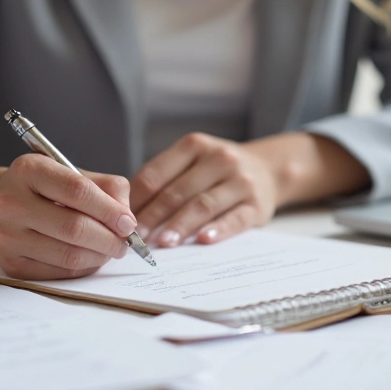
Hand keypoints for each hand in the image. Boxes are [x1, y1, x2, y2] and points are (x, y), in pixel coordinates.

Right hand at [0, 154, 137, 279]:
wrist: (2, 209)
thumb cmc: (46, 190)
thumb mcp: (73, 174)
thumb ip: (107, 188)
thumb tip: (127, 220)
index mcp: (28, 170)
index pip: (78, 190)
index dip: (109, 210)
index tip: (128, 223)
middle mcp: (11, 202)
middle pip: (73, 228)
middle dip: (109, 239)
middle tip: (125, 243)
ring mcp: (7, 236)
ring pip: (68, 256)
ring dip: (99, 256)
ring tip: (109, 250)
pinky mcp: (11, 263)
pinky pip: (59, 273)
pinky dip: (83, 268)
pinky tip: (88, 257)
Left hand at [130, 133, 278, 247]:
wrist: (268, 169)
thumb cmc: (216, 171)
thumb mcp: (192, 161)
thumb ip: (164, 180)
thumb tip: (127, 213)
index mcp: (194, 146)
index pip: (156, 174)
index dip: (136, 199)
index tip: (121, 221)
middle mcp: (218, 159)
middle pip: (177, 192)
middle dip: (153, 217)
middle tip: (135, 238)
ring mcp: (240, 181)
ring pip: (202, 205)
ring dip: (180, 226)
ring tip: (163, 243)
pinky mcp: (257, 205)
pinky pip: (234, 219)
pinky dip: (218, 230)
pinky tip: (202, 241)